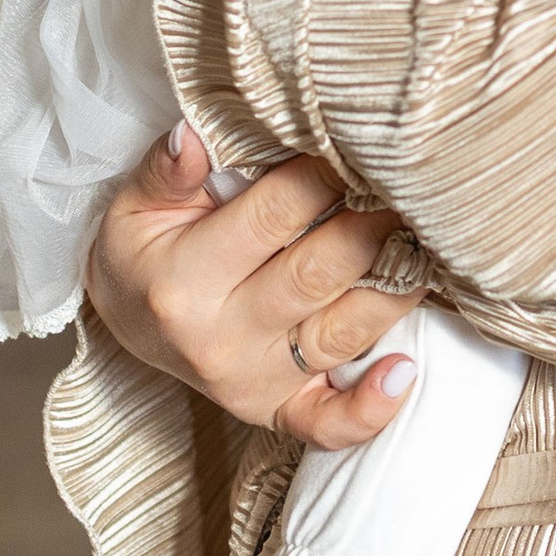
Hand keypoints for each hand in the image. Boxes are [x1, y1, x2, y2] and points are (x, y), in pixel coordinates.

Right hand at [86, 126, 422, 451]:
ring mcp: (253, 382)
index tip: (353, 144)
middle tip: (408, 185)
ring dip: (394, 290)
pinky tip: (404, 369)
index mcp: (186, 280)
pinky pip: (327, 423)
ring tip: (428, 245)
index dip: (322, 175)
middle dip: (372, 224)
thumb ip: (166, 171)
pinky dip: (370, 407)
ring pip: (341, 335)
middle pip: (318, 274)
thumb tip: (190, 132)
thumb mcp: (135, 205)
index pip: (272, 216)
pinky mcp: (275, 411)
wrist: (127, 322)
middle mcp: (222, 338)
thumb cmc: (144, 251)